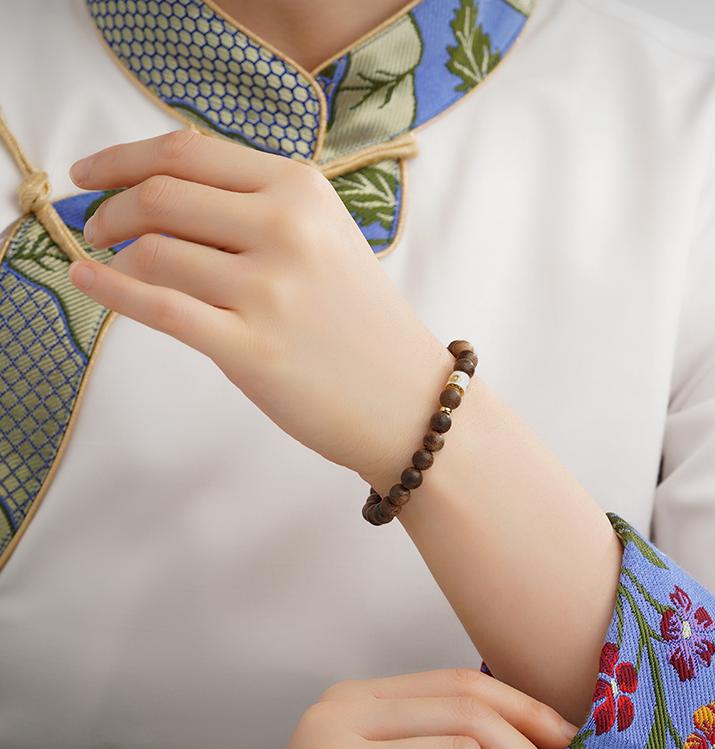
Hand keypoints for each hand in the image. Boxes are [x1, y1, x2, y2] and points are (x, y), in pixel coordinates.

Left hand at [68, 129, 451, 482]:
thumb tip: (159, 196)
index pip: (187, 152)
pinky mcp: (251, 349)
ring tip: (114, 266)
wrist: (406, 399)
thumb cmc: (360, 322)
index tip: (91, 175)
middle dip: (110, 208)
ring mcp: (268, 290)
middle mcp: (284, 228)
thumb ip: (256, 207)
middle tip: (96, 227)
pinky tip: (83, 279)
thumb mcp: (323, 237)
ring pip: (154, 251)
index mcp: (301, 189)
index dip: (122, 159)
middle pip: (161, 195)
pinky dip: (109, 290)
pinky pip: (159, 307)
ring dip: (115, 255)